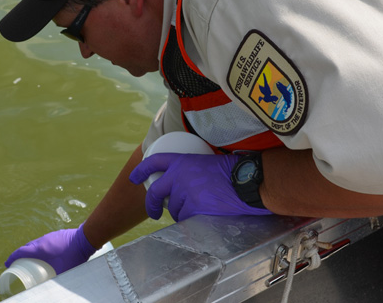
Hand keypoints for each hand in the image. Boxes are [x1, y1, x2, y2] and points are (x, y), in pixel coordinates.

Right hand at [4, 223, 95, 273]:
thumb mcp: (62, 270)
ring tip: (32, 260)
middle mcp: (43, 240)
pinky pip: (44, 241)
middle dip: (21, 255)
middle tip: (19, 264)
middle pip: (27, 247)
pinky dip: (40, 248)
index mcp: (40, 249)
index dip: (12, 258)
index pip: (21, 252)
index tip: (7, 263)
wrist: (86, 238)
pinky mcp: (57, 234)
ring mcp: (50, 236)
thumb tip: (49, 287)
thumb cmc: (74, 255)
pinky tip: (46, 254)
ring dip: (31, 251)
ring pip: (36, 243)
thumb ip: (54, 279)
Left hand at [130, 153, 272, 220]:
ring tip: (198, 208)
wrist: (248, 181)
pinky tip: (202, 216)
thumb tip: (180, 186)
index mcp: (182, 161)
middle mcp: (179, 176)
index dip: (141, 169)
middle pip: (155, 192)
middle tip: (153, 212)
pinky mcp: (193, 208)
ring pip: (173, 208)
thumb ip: (189, 172)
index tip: (134, 177)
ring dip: (181, 211)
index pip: (154, 161)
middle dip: (151, 204)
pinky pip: (185, 218)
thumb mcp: (206, 163)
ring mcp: (185, 193)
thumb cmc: (233, 171)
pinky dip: (191, 220)